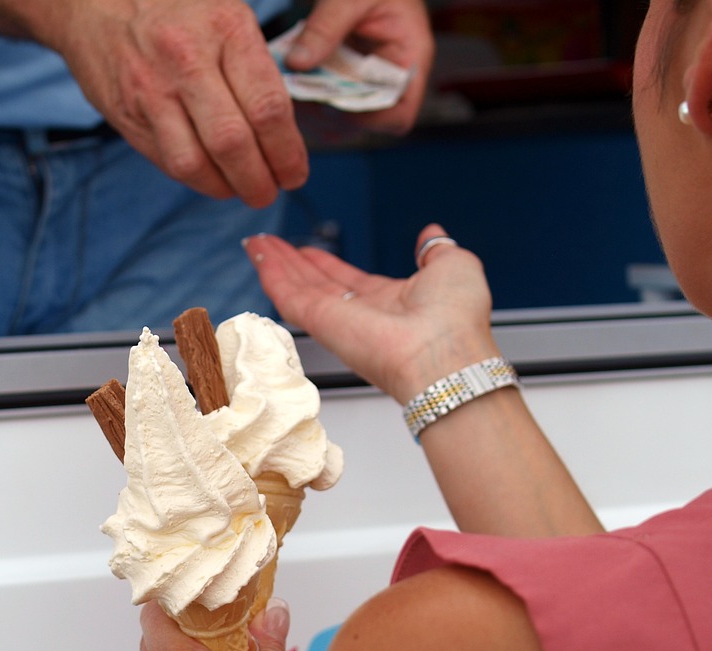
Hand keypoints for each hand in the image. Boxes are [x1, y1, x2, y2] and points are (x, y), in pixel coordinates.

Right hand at [40, 0, 307, 207]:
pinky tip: (212, 176)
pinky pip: (167, 162)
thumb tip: (285, 130)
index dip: (287, 153)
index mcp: (225, 28)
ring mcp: (152, 91)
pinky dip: (196, 178)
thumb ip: (256, 67)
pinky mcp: (128, 115)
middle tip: (271, 192)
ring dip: (226, 188)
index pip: (267, 107)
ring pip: (195, 163)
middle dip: (259, 181)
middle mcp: (187, 60)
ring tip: (241, 189)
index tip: (295, 172)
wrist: (95, 2)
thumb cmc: (176, 7)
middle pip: (232, 143)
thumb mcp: (227, 13)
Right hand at [245, 225, 500, 402]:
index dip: (326, 264)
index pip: (349, 282)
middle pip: (316, 285)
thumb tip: (431, 234)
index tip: (308, 251)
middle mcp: (361, 316)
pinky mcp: (322, 324)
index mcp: (391, 303)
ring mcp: (339, 322)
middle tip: (269, 245)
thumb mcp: (454, 266)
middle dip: (292, 263)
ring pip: (298, 289)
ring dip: (275, 264)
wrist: (445, 354)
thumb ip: (436, 248)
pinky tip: (258, 256)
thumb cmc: (456, 321)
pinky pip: (290, 296)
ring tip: (255, 244)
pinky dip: (272, 274)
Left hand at [283, 0, 433, 134]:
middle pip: (368, 124)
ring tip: (292, 89)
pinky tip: (293, 84)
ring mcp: (370, 84)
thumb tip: (297, 63)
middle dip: (332, 115)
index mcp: (409, 59)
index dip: (367, 119)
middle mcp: (392, 80)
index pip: (400, 116)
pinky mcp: (349, 82)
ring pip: (345, 123)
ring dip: (316, 113)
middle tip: (300, 94)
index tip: (332, 102)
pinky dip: (309, 104)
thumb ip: (325, 27)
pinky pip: (330, 110)